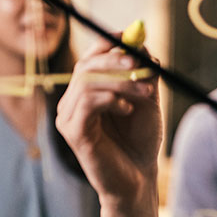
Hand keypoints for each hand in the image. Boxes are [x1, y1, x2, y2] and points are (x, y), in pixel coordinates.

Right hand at [55, 37, 161, 202]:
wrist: (138, 180)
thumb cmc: (140, 141)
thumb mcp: (146, 100)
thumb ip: (143, 73)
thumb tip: (141, 44)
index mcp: (87, 91)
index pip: (90, 58)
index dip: (107, 43)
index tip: (129, 37)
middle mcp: (72, 102)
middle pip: (86, 65)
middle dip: (115, 59)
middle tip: (140, 62)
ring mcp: (68, 117)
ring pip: (87, 82)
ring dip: (121, 81)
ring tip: (147, 93)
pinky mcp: (73, 133)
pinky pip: (87, 103)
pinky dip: (111, 99)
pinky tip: (128, 109)